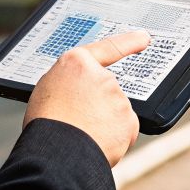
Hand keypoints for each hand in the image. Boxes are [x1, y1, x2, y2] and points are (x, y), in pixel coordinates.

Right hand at [23, 30, 149, 166]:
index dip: (128, 42)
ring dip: (104, 124)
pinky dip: (114, 139)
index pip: (108, 47)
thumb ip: (69, 83)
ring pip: (115, 113)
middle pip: (107, 92)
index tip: (144, 38)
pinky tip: (97, 142)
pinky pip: (124, 131)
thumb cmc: (46, 123)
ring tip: (82, 134)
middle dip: (97, 107)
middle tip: (77, 121)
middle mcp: (101, 76)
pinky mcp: (129, 119)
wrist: (57, 151)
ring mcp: (117, 97)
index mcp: (77, 63)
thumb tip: (78, 92)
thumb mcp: (47, 90)